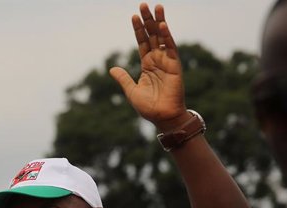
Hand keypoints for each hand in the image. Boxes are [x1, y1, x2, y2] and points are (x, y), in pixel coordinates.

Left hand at [109, 3, 188, 131]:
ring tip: (156, 6)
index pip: (142, 42)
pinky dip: (167, 36)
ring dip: (159, 22)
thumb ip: (123, 78)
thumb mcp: (131, 91)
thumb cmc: (149, 107)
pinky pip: (171, 48)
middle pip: (152, 35)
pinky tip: (162, 25)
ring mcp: (167, 61)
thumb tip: (111, 68)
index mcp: (147, 64)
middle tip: (143, 4)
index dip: (138, 29)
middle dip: (148, 20)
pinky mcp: (175, 65)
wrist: (163, 117)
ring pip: (162, 37)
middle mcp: (157, 59)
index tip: (133, 16)